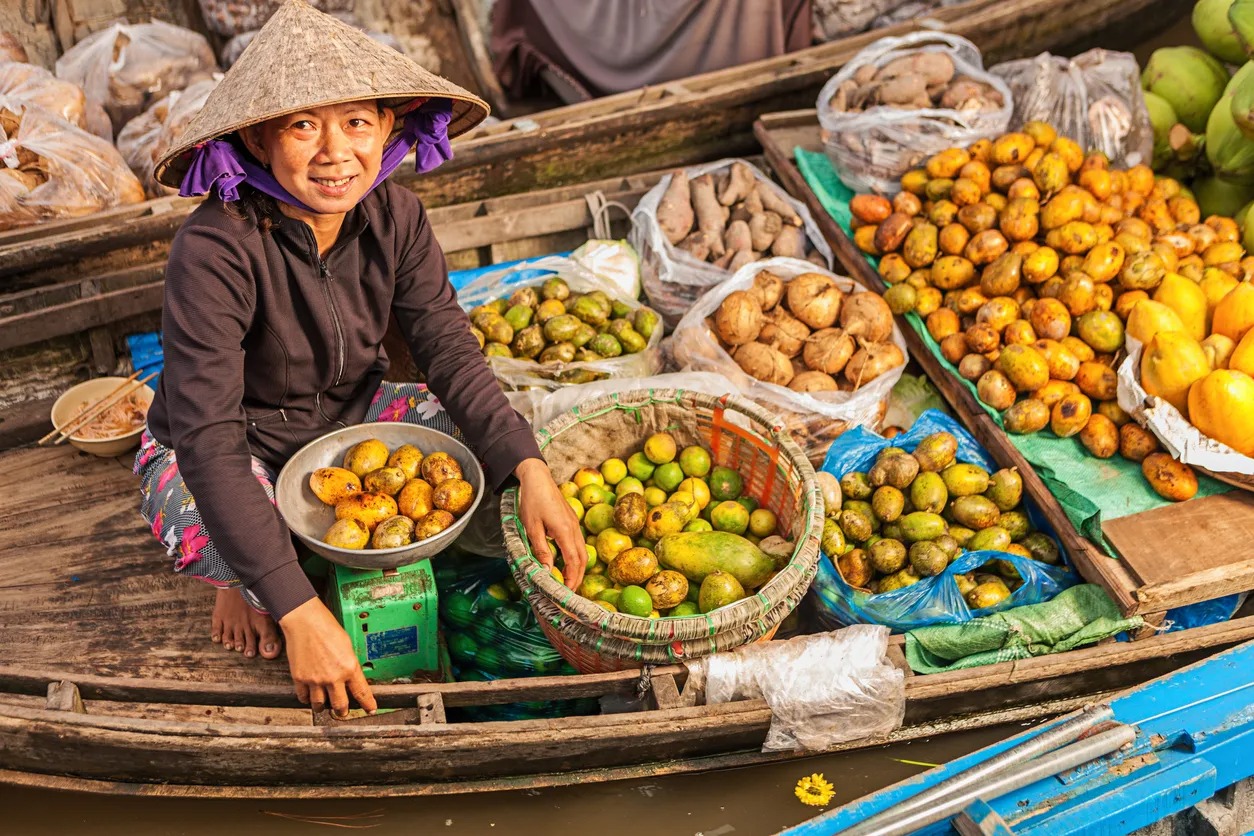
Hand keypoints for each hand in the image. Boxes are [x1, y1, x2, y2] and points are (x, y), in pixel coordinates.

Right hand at [279, 597, 376, 718]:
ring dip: (323, 707)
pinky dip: (306, 699)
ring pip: (320, 705)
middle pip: (340, 705)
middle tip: (343, 712)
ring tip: (324, 706)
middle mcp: (334, 677)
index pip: (362, 692)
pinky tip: (309, 697)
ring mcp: (316, 680)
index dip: (368, 704)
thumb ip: (349, 663)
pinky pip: (303, 697)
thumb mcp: (347, 645)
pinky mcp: (300, 679)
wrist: (305, 622)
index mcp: (349, 667)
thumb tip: (350, 676)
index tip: (370, 710)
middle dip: (343, 712)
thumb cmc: (327, 628)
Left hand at [516, 457, 586, 590]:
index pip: (574, 561)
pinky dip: (575, 556)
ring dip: (577, 567)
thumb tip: (547, 571)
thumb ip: (541, 550)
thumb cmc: (532, 501)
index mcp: (564, 531)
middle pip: (582, 558)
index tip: (567, 592)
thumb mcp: (532, 528)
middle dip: (578, 576)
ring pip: (582, 551)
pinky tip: (566, 562)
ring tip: (568, 580)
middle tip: (569, 591)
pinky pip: (578, 543)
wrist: (538, 478)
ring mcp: (575, 524)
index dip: (572, 578)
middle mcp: (574, 528)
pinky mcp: (572, 521)